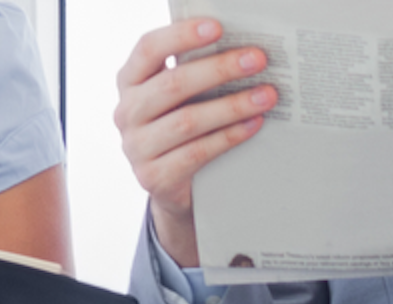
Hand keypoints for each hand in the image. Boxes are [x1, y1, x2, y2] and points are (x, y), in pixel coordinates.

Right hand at [118, 18, 278, 269]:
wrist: (171, 188)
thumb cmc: (179, 130)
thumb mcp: (177, 99)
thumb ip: (191, 74)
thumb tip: (239, 49)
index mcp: (129, 81)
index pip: (149, 49)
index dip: (181, 35)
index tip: (217, 27)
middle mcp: (127, 112)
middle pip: (173, 84)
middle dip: (219, 69)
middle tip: (257, 59)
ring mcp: (137, 147)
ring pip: (188, 120)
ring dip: (232, 105)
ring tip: (266, 95)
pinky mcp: (154, 177)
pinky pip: (197, 153)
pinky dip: (229, 137)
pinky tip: (254, 124)